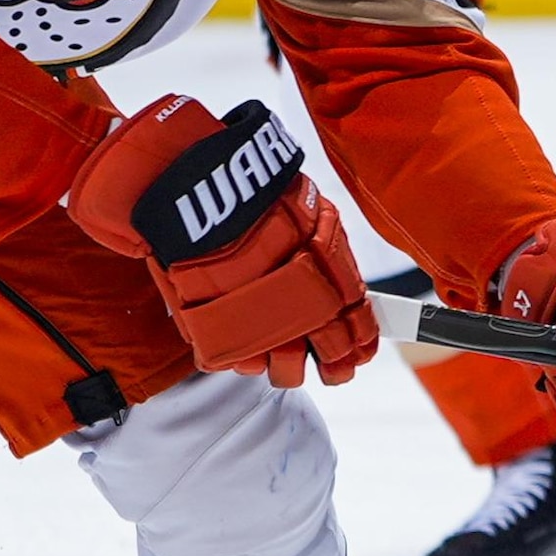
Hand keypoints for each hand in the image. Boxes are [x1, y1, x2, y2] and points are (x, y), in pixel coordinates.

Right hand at [65, 95, 379, 385]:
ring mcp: (257, 319)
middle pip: (330, 354)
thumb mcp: (310, 214)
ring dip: (289, 368)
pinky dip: (244, 357)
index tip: (361, 349)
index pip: (358, 323)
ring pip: (284, 368)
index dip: (361, 341)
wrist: (193, 188)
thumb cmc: (254, 195)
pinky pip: (238, 361)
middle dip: (335, 365)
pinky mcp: (214, 330)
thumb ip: (329, 255)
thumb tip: (350, 293)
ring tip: (288, 361)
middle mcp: (299, 301)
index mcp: (330, 274)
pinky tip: (250, 346)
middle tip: (334, 366)